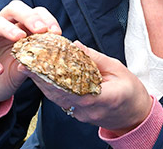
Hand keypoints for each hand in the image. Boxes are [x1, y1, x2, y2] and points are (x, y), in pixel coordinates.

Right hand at [0, 0, 61, 116]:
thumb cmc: (3, 76)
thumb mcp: (22, 70)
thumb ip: (34, 62)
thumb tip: (49, 57)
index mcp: (18, 26)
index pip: (34, 13)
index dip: (47, 19)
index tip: (57, 33)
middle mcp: (0, 25)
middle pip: (14, 9)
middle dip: (29, 16)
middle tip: (41, 29)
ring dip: (8, 29)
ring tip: (20, 39)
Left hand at [26, 43, 152, 134]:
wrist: (135, 115)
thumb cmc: (130, 90)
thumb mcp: (118, 68)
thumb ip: (96, 58)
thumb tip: (75, 46)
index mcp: (103, 97)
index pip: (75, 88)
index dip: (56, 77)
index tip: (42, 65)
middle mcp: (89, 109)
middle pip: (60, 94)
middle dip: (41, 78)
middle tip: (26, 63)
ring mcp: (82, 114)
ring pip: (57, 99)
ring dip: (41, 84)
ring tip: (28, 67)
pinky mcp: (78, 114)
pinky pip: (61, 101)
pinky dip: (49, 89)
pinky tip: (40, 78)